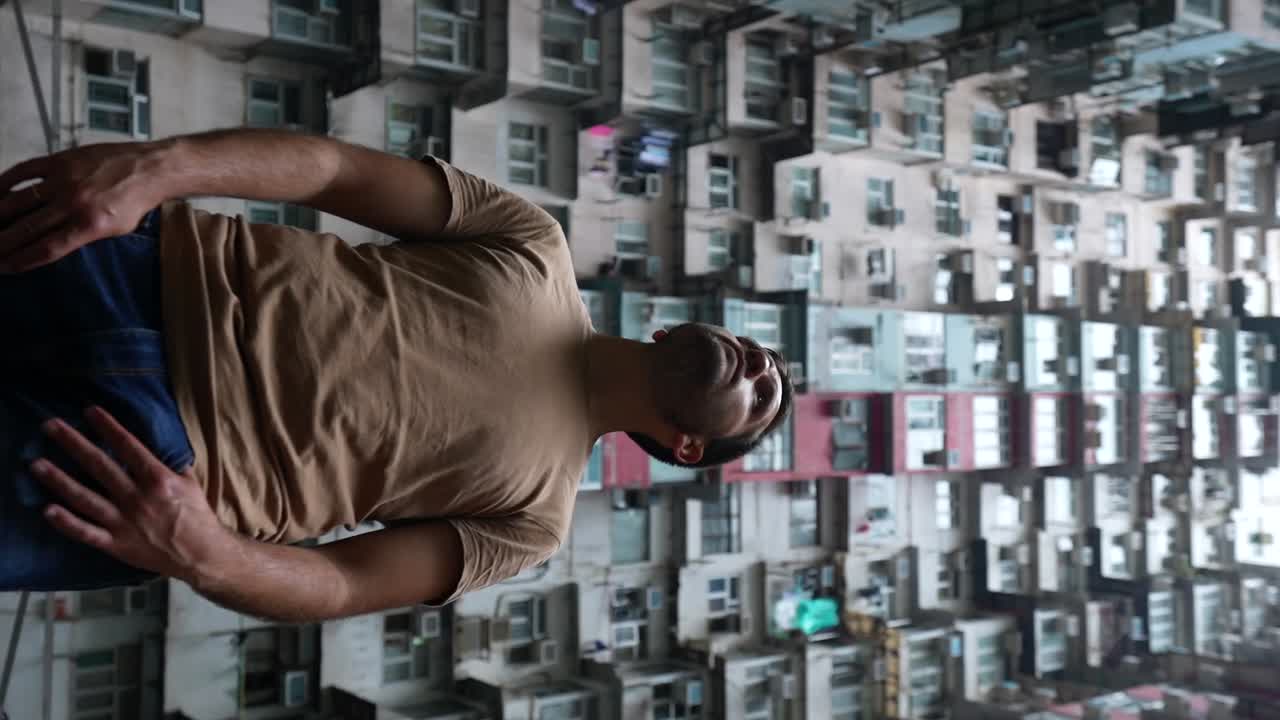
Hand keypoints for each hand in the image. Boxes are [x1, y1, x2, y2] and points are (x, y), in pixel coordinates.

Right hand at [0, 141, 167, 272]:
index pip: (46, 249)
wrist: (150, 168)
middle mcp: (74, 203)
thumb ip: (84, 237)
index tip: (4, 268)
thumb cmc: (135, 201)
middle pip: (27, 229)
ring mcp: (64, 179)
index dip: (21, 261)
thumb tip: (52, 245)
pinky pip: (23, 172)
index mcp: (90, 225)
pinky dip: (4, 182)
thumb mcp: (116, 230)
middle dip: (2, 244)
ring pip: (18, 201)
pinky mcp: (60, 160)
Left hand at [30, 406, 228, 581]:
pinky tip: (48, 510)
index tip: (90, 411)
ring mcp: (123, 521)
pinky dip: (67, 522)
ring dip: (59, 480)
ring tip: (37, 464)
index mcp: (158, 479)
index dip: (108, 427)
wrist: (201, 554)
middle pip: (100, 465)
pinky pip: (86, 532)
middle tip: (51, 426)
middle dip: (74, 444)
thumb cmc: (197, 516)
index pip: (128, 446)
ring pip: (86, 498)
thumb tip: (158, 445)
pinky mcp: (116, 544)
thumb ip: (172, 464)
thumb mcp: (191, 483)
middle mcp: (136, 497)